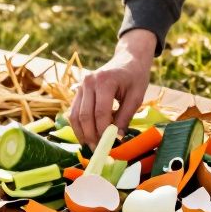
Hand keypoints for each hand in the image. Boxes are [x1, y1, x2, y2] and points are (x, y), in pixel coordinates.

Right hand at [71, 29, 156, 145]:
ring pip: (75, 115)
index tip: (110, 146)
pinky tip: (87, 136)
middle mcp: (88, 82)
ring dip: (81, 134)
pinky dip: (79, 126)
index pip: (100, 113)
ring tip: (91, 147)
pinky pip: (74, 111)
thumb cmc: (135, 77)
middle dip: (91, 136)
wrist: (128, 59)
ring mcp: (81, 85)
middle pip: (85, 116)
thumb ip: (125, 118)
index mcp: (105, 81)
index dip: (103, 132)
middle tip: (98, 151)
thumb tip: (116, 139)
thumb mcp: (136, 97)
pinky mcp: (78, 90)